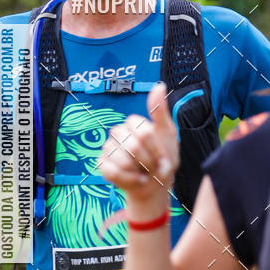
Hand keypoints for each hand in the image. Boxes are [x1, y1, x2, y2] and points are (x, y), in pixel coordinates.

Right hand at [100, 83, 178, 204]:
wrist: (156, 184)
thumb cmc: (163, 158)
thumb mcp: (167, 134)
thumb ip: (160, 111)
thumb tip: (159, 86)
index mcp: (133, 124)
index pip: (142, 130)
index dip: (155, 146)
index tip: (162, 154)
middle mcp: (118, 133)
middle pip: (132, 145)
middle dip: (148, 160)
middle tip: (153, 164)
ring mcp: (108, 149)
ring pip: (122, 159)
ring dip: (139, 170)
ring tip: (144, 171)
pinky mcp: (102, 165)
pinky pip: (113, 171)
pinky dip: (130, 179)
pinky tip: (137, 179)